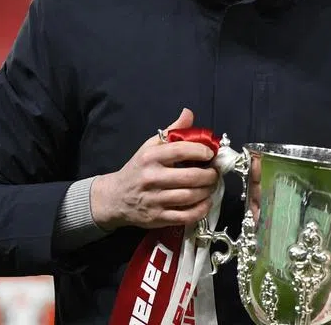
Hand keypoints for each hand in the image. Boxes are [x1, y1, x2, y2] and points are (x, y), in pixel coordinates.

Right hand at [91, 108, 220, 230]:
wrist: (114, 198)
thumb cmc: (138, 169)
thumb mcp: (150, 146)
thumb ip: (172, 131)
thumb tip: (188, 113)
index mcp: (151, 157)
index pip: (181, 151)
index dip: (202, 151)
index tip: (211, 153)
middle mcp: (152, 178)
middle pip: (190, 177)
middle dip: (210, 175)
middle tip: (215, 173)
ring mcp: (154, 200)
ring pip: (190, 196)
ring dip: (207, 191)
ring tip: (211, 185)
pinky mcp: (157, 218)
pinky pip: (186, 216)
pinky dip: (201, 209)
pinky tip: (205, 202)